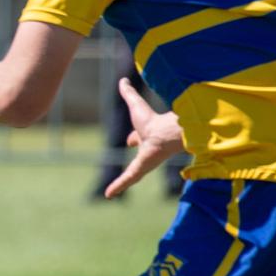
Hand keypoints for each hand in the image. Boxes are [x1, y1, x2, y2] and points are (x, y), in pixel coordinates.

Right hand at [103, 78, 184, 198]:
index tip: (129, 141)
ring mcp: (144, 161)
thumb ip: (128, 93)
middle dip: (134, 154)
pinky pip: (127, 179)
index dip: (133, 138)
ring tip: (114, 189)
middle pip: (138, 153)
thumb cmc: (153, 120)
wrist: (167, 134)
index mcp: (145, 135)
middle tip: (128, 157)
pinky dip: (118, 186)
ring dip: (123, 180)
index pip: (137, 138)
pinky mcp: (141, 169)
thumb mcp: (135, 105)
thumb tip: (122, 80)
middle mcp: (146, 149)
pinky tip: (108, 194)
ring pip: (132, 171)